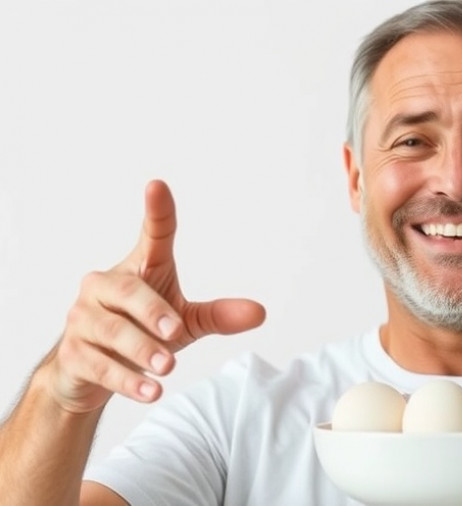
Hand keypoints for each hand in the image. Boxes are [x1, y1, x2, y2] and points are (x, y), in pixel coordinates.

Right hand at [40, 180, 265, 413]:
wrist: (90, 374)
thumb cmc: (143, 333)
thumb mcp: (185, 324)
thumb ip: (218, 315)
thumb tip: (261, 312)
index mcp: (139, 271)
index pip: (150, 236)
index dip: (155, 211)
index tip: (157, 185)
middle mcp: (104, 286)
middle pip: (127, 290)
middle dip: (151, 312)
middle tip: (175, 332)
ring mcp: (83, 318)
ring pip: (112, 330)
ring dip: (141, 350)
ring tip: (167, 368)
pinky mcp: (73, 353)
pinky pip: (99, 363)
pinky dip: (126, 379)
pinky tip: (150, 390)